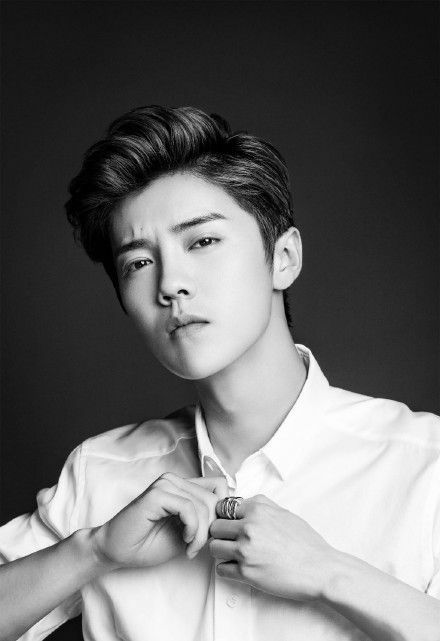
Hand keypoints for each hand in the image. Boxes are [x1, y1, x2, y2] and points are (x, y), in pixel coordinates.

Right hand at [92, 472, 227, 570]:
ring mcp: (165, 484)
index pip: (219, 485)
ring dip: (201, 533)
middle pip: (214, 497)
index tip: (212, 534)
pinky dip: (193, 529)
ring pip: (203, 504)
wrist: (116, 550)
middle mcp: (174, 480)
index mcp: (182, 486)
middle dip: (211, 527)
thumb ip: (205, 520)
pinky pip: (189, 509)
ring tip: (191, 547)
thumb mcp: (187, 532)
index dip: (223, 510)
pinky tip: (185, 541)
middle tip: (198, 547)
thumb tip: (229, 514)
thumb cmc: (148, 543)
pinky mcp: (157, 494)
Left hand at [209, 494, 334, 600]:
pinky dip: (227, 569)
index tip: (228, 523)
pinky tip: (238, 567)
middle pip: (215, 527)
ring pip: (214, 547)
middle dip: (221, 534)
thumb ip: (260, 506)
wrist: (320, 569)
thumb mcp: (283, 512)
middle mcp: (248, 527)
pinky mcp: (246, 573)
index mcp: (257, 509)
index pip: (223, 508)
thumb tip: (241, 504)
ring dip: (222, 551)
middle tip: (230, 540)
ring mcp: (245, 550)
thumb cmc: (306, 543)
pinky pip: (221, 569)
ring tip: (234, 554)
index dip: (226, 517)